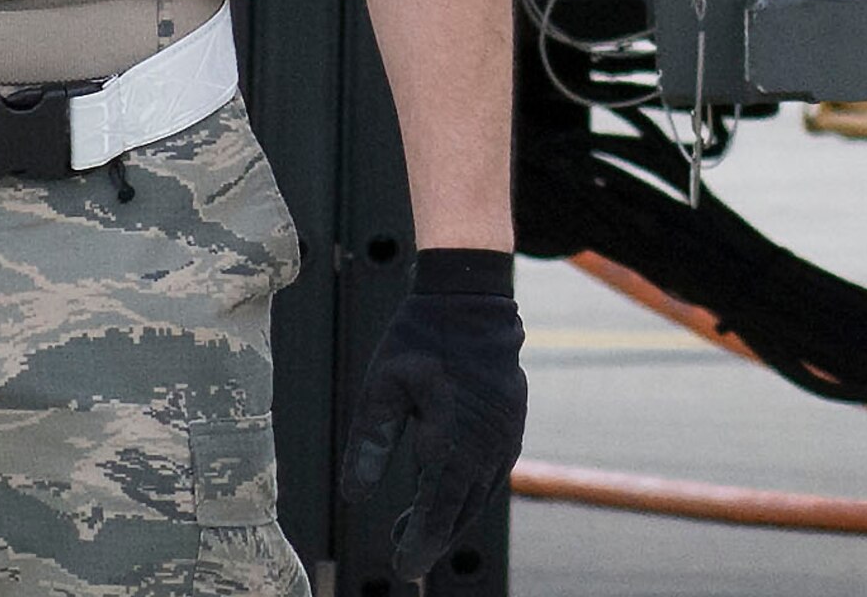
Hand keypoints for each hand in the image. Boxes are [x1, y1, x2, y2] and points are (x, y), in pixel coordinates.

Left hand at [340, 250, 526, 580]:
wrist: (470, 300)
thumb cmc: (419, 339)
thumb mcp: (381, 387)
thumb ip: (368, 445)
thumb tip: (354, 498)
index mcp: (453, 442)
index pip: (437, 513)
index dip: (419, 545)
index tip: (401, 567)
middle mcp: (486, 449)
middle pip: (459, 513)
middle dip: (432, 537)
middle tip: (400, 548)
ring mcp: (505, 438)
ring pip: (478, 498)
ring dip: (451, 517)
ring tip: (416, 526)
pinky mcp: (512, 427)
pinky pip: (492, 476)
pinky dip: (469, 493)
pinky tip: (447, 491)